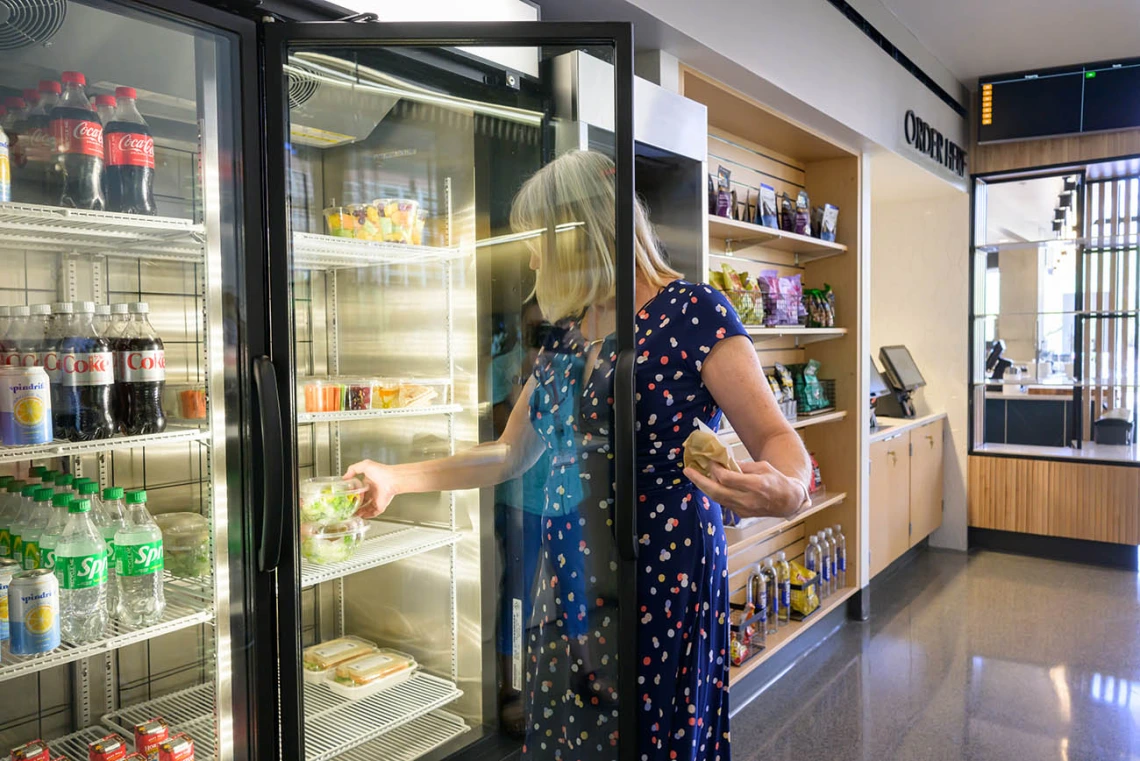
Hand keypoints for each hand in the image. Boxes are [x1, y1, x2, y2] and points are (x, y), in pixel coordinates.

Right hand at [343, 460, 399, 517]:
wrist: (392, 480)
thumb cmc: (381, 471)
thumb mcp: (365, 465)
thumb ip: (353, 469)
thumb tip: (345, 477)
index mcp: (369, 483)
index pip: (359, 490)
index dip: (352, 494)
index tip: (346, 497)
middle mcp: (373, 492)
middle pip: (362, 501)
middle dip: (355, 504)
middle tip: (348, 507)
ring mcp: (377, 499)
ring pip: (366, 508)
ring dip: (360, 511)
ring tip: (352, 514)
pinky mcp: (381, 506)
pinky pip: (373, 513)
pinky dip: (367, 515)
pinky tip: (361, 516)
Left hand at [683, 460, 808, 519]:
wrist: (788, 502)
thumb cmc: (777, 480)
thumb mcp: (763, 467)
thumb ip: (742, 466)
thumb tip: (724, 462)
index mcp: (756, 485)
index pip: (727, 479)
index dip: (715, 469)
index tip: (710, 461)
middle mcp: (748, 499)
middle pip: (717, 491)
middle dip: (699, 481)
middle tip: (687, 471)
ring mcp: (744, 509)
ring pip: (717, 498)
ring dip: (704, 487)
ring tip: (694, 476)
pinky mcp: (741, 514)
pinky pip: (723, 502)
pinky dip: (714, 492)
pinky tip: (708, 484)